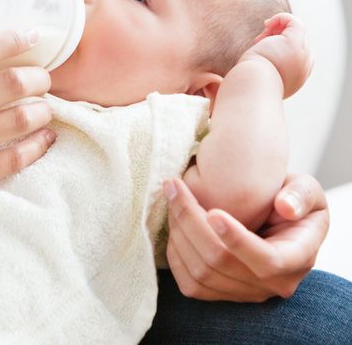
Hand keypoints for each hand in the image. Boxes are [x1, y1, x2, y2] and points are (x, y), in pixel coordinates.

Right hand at [0, 17, 54, 231]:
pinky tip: (45, 136)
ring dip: (42, 109)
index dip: (11, 41)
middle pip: (8, 86)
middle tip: (42, 75)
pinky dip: (36, 146)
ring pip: (17, 122)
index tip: (29, 36)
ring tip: (45, 104)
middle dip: (37, 76)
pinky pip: (12, 161)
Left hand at [164, 174, 328, 301]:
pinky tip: (174, 221)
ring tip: (172, 195)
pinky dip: (175, 251)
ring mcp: (246, 292)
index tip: (213, 211)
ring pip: (201, 273)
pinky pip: (190, 283)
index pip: (267, 260)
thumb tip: (285, 208)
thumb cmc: (292, 200)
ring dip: (178, 231)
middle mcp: (272, 283)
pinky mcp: (223, 293)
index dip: (237, 239)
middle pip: (221, 262)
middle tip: (174, 186)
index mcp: (297, 258)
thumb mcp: (307, 190)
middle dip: (190, 221)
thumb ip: (301, 194)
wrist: (277, 218)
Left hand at [241, 13, 311, 97]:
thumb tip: (249, 68)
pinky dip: (280, 18)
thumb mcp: (258, 80)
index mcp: (298, 77)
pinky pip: (294, 22)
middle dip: (277, 37)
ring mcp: (302, 54)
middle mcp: (304, 66)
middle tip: (259, 42)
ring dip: (276, 30)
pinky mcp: (295, 42)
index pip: (296, 55)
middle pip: (295, 41)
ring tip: (260, 39)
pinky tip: (266, 24)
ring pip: (294, 31)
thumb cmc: (249, 85)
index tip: (261, 51)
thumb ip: (263, 73)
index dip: (279, 47)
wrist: (253, 86)